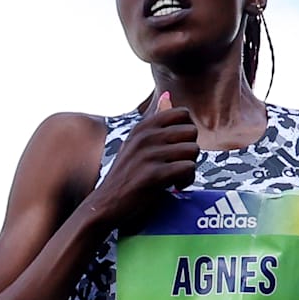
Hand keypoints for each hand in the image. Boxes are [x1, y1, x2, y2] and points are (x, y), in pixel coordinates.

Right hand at [87, 90, 200, 234]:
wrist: (105, 204)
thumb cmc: (125, 174)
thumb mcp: (136, 143)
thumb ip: (154, 121)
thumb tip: (167, 95)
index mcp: (143, 127)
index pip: (182, 113)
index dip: (186, 131)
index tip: (177, 147)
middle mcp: (145, 137)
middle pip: (192, 132)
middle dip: (190, 150)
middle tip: (177, 164)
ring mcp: (149, 155)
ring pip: (193, 151)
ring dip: (189, 167)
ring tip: (176, 177)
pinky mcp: (154, 175)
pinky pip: (188, 169)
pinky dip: (186, 181)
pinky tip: (174, 186)